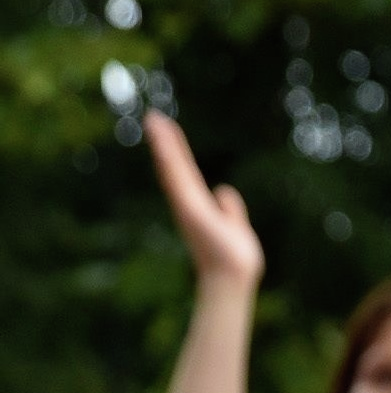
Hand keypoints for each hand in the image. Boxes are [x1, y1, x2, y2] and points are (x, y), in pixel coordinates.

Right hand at [145, 112, 263, 284]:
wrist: (232, 274)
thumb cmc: (235, 259)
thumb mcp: (235, 226)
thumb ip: (230, 209)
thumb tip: (224, 189)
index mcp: (198, 207)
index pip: (185, 174)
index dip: (176, 153)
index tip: (167, 132)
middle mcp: (188, 204)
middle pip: (174, 167)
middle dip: (165, 143)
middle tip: (153, 118)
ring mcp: (185, 204)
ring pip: (173, 167)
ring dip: (164, 143)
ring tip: (155, 119)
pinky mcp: (187, 205)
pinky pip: (176, 173)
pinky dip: (168, 153)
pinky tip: (163, 135)